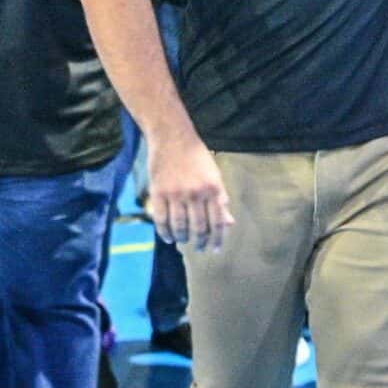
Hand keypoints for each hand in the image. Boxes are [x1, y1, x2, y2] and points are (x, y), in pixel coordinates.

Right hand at [147, 132, 234, 256]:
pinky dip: (164, 232)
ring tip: (184, 241)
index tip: (216, 250)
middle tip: (199, 248)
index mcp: (213, 189)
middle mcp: (196, 193)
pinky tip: (168, 237)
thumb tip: (228, 223)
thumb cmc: (197, 157)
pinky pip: (161, 219)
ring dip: (182, 238)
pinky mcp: (158, 192)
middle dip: (200, 242)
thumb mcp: (215, 176)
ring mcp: (176, 193)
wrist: (172, 137)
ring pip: (179, 226)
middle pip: (198, 227)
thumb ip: (220, 199)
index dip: (218, 239)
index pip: (218, 222)